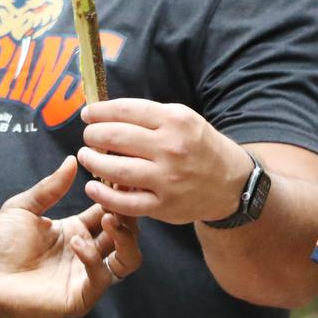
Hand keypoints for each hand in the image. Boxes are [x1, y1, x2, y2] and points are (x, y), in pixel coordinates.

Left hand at [0, 156, 140, 317]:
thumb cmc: (0, 244)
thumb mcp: (23, 207)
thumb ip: (49, 187)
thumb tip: (71, 160)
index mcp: (76, 230)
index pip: (109, 212)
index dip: (117, 196)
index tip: (119, 177)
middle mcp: (85, 252)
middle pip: (125, 234)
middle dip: (127, 214)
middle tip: (121, 195)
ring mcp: (84, 275)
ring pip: (127, 260)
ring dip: (124, 238)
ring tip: (108, 219)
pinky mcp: (79, 296)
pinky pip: (100, 278)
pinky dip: (93, 258)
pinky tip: (76, 241)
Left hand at [78, 99, 253, 224]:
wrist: (232, 183)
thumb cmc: (196, 145)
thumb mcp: (181, 119)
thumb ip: (146, 116)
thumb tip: (102, 113)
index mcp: (175, 120)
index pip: (125, 110)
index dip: (99, 112)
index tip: (87, 114)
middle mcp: (171, 148)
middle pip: (115, 138)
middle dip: (92, 136)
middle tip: (88, 137)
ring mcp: (168, 179)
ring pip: (116, 170)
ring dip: (92, 161)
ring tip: (86, 156)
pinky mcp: (165, 206)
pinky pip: (126, 202)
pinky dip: (103, 195)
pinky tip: (92, 187)